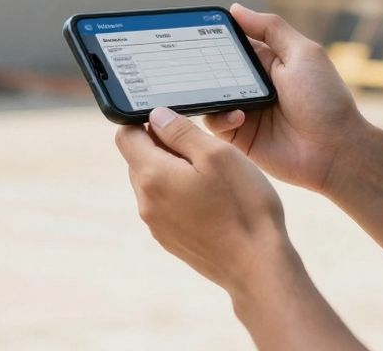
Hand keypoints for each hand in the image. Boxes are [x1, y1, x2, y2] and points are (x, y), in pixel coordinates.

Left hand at [115, 107, 293, 293]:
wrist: (257, 266)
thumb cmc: (243, 206)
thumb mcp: (217, 154)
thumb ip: (181, 131)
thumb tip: (156, 116)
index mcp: (152, 176)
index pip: (125, 135)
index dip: (147, 122)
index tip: (178, 125)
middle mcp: (146, 202)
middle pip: (139, 159)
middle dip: (164, 147)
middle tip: (203, 151)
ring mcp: (156, 225)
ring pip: (154, 182)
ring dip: (174, 171)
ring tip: (212, 179)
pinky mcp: (170, 239)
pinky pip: (166, 205)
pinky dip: (181, 195)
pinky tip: (213, 202)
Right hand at [203, 4, 373, 194]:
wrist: (336, 151)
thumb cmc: (325, 99)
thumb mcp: (303, 54)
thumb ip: (270, 29)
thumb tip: (236, 9)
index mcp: (269, 62)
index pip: (234, 44)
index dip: (215, 36)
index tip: (192, 28)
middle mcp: (253, 85)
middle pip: (217, 69)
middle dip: (205, 65)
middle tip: (190, 61)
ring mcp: (245, 111)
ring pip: (210, 95)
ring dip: (209, 91)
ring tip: (218, 91)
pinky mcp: (240, 137)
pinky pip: (215, 123)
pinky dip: (219, 117)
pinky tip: (239, 116)